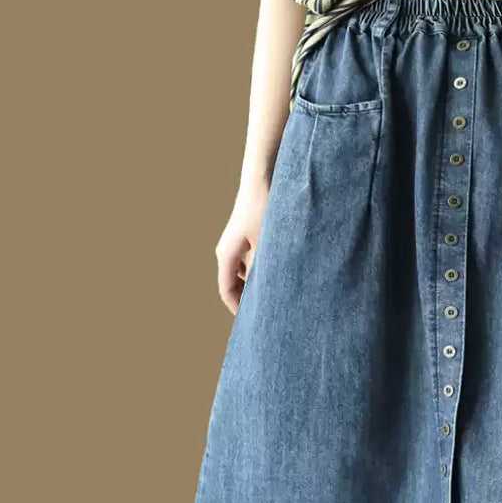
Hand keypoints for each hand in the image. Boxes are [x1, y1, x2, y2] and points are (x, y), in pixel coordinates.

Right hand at [214, 181, 269, 314]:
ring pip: (241, 275)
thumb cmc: (264, 208)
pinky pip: (247, 264)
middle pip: (232, 285)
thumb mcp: (267, 244)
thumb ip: (263, 269)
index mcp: (226, 255)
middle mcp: (227, 251)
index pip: (226, 291)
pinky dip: (257, 274)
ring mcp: (235, 244)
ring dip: (252, 287)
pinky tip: (275, 277)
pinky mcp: (245, 237)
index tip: (252, 324)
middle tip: (265, 315)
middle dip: (246, 301)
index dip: (237, 309)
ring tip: (272, 298)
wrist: (261, 178)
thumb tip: (267, 293)